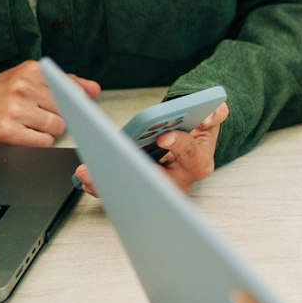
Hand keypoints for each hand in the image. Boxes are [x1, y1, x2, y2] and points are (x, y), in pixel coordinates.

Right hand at [0, 61, 100, 146]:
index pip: (70, 87)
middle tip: (33, 115)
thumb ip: (61, 83)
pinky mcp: (9, 131)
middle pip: (66, 109)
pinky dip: (37, 142)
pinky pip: (43, 142)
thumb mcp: (23, 80)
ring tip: (25, 124)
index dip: (76, 100)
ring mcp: (16, 109)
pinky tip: (21, 134)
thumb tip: (93, 89)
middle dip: (54, 116)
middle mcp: (23, 86)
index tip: (82, 104)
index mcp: (30, 70)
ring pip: (57, 127)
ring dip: (45, 131)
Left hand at [77, 102, 228, 196]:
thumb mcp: (210, 117)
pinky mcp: (139, 187)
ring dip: (109, 183)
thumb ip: (215, 112)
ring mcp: (157, 187)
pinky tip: (86, 177)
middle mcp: (179, 181)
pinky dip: (102, 185)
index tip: (164, 136)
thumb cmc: (195, 130)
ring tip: (87, 173)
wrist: (184, 137)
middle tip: (111, 160)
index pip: (190, 155)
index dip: (178, 145)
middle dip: (133, 172)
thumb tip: (208, 115)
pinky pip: (121, 190)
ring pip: (134, 189)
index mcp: (199, 162)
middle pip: (157, 181)